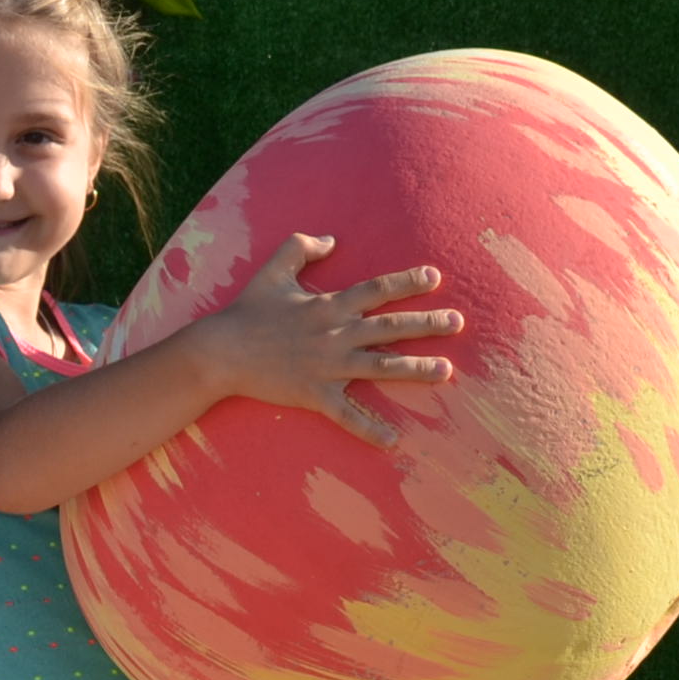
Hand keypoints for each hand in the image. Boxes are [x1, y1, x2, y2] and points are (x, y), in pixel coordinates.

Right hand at [188, 233, 463, 448]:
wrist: (220, 352)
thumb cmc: (246, 311)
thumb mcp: (273, 269)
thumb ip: (301, 246)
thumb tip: (331, 239)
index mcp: (330, 305)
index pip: (378, 290)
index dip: (407, 283)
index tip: (435, 279)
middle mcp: (336, 334)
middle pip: (391, 327)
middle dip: (428, 324)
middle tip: (458, 322)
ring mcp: (328, 367)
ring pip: (382, 367)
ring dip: (416, 369)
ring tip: (447, 371)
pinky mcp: (315, 395)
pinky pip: (347, 415)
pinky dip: (370, 429)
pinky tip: (394, 440)